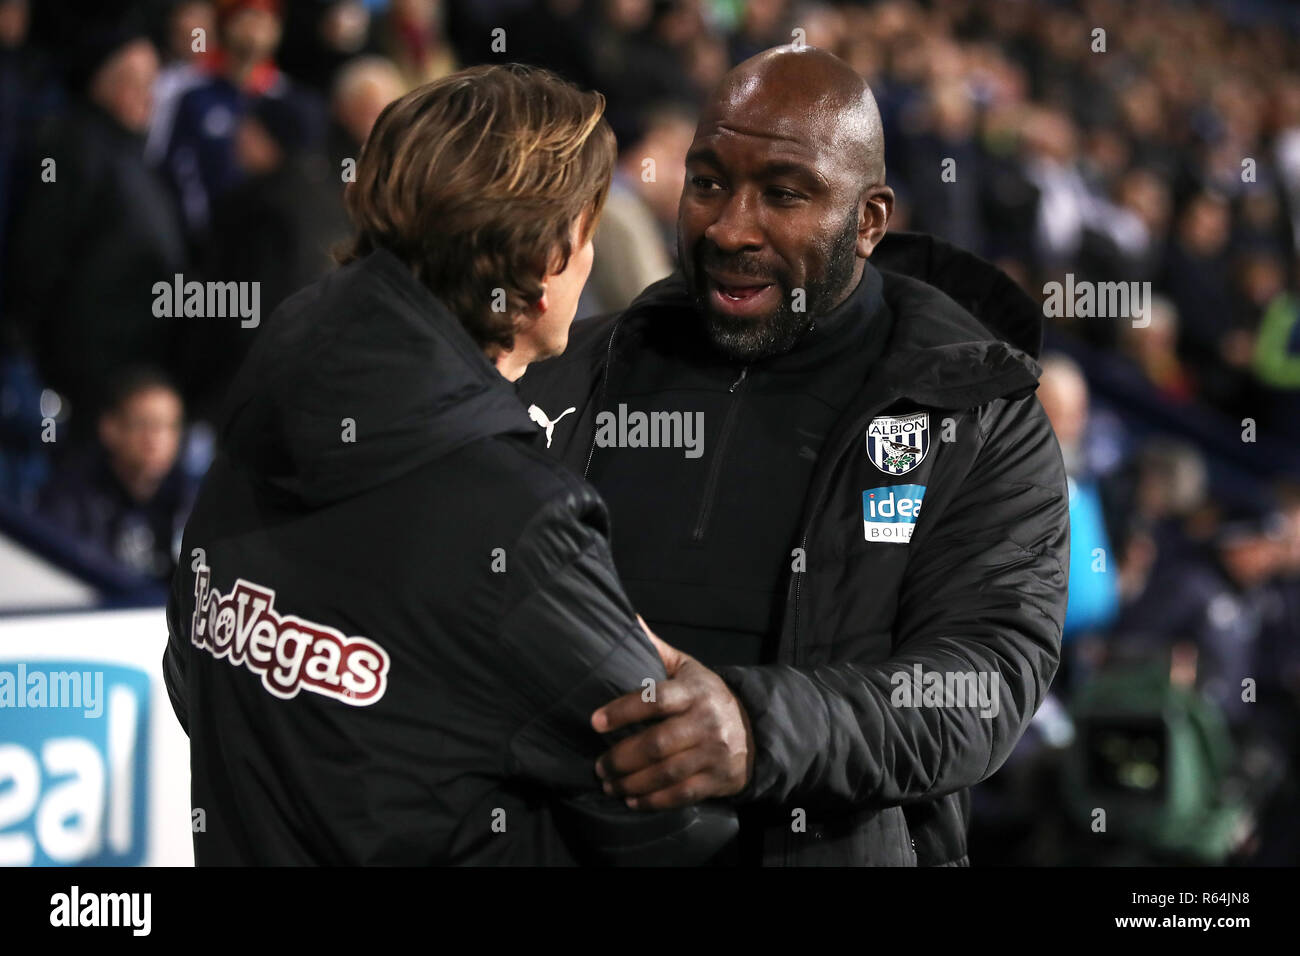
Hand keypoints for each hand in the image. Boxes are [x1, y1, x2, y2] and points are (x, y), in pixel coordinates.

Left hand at [591, 617, 753, 809]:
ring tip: (608, 784)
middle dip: (622, 757)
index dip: (623, 710)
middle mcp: (707, 721)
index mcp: (695, 690)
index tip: (595, 722)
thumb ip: (657, 649)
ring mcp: (715, 752)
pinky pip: (683, 794)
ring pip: (667, 772)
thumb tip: (628, 618)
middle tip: (598, 765)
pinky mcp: (719, 779)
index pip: (656, 699)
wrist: (756, 729)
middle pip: (658, 743)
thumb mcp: (689, 668)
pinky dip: (654, 801)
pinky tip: (632, 800)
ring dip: (632, 783)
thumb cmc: (708, 696)